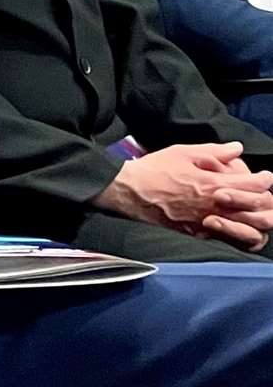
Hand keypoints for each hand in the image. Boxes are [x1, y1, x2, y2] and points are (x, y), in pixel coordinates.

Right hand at [93, 142, 272, 248]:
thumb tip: (236, 149)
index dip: (265, 179)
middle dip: (267, 201)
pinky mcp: (195, 234)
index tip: (264, 175)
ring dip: (256, 220)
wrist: (127, 192)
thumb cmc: (153, 170)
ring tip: (253, 211)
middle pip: (258, 209)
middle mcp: (213, 206)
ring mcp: (205, 223)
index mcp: (213, 184)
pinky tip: (233, 221)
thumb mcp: (183, 152)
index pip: (255, 185)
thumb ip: (214, 151)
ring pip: (247, 229)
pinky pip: (226, 238)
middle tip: (262, 194)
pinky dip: (236, 231)